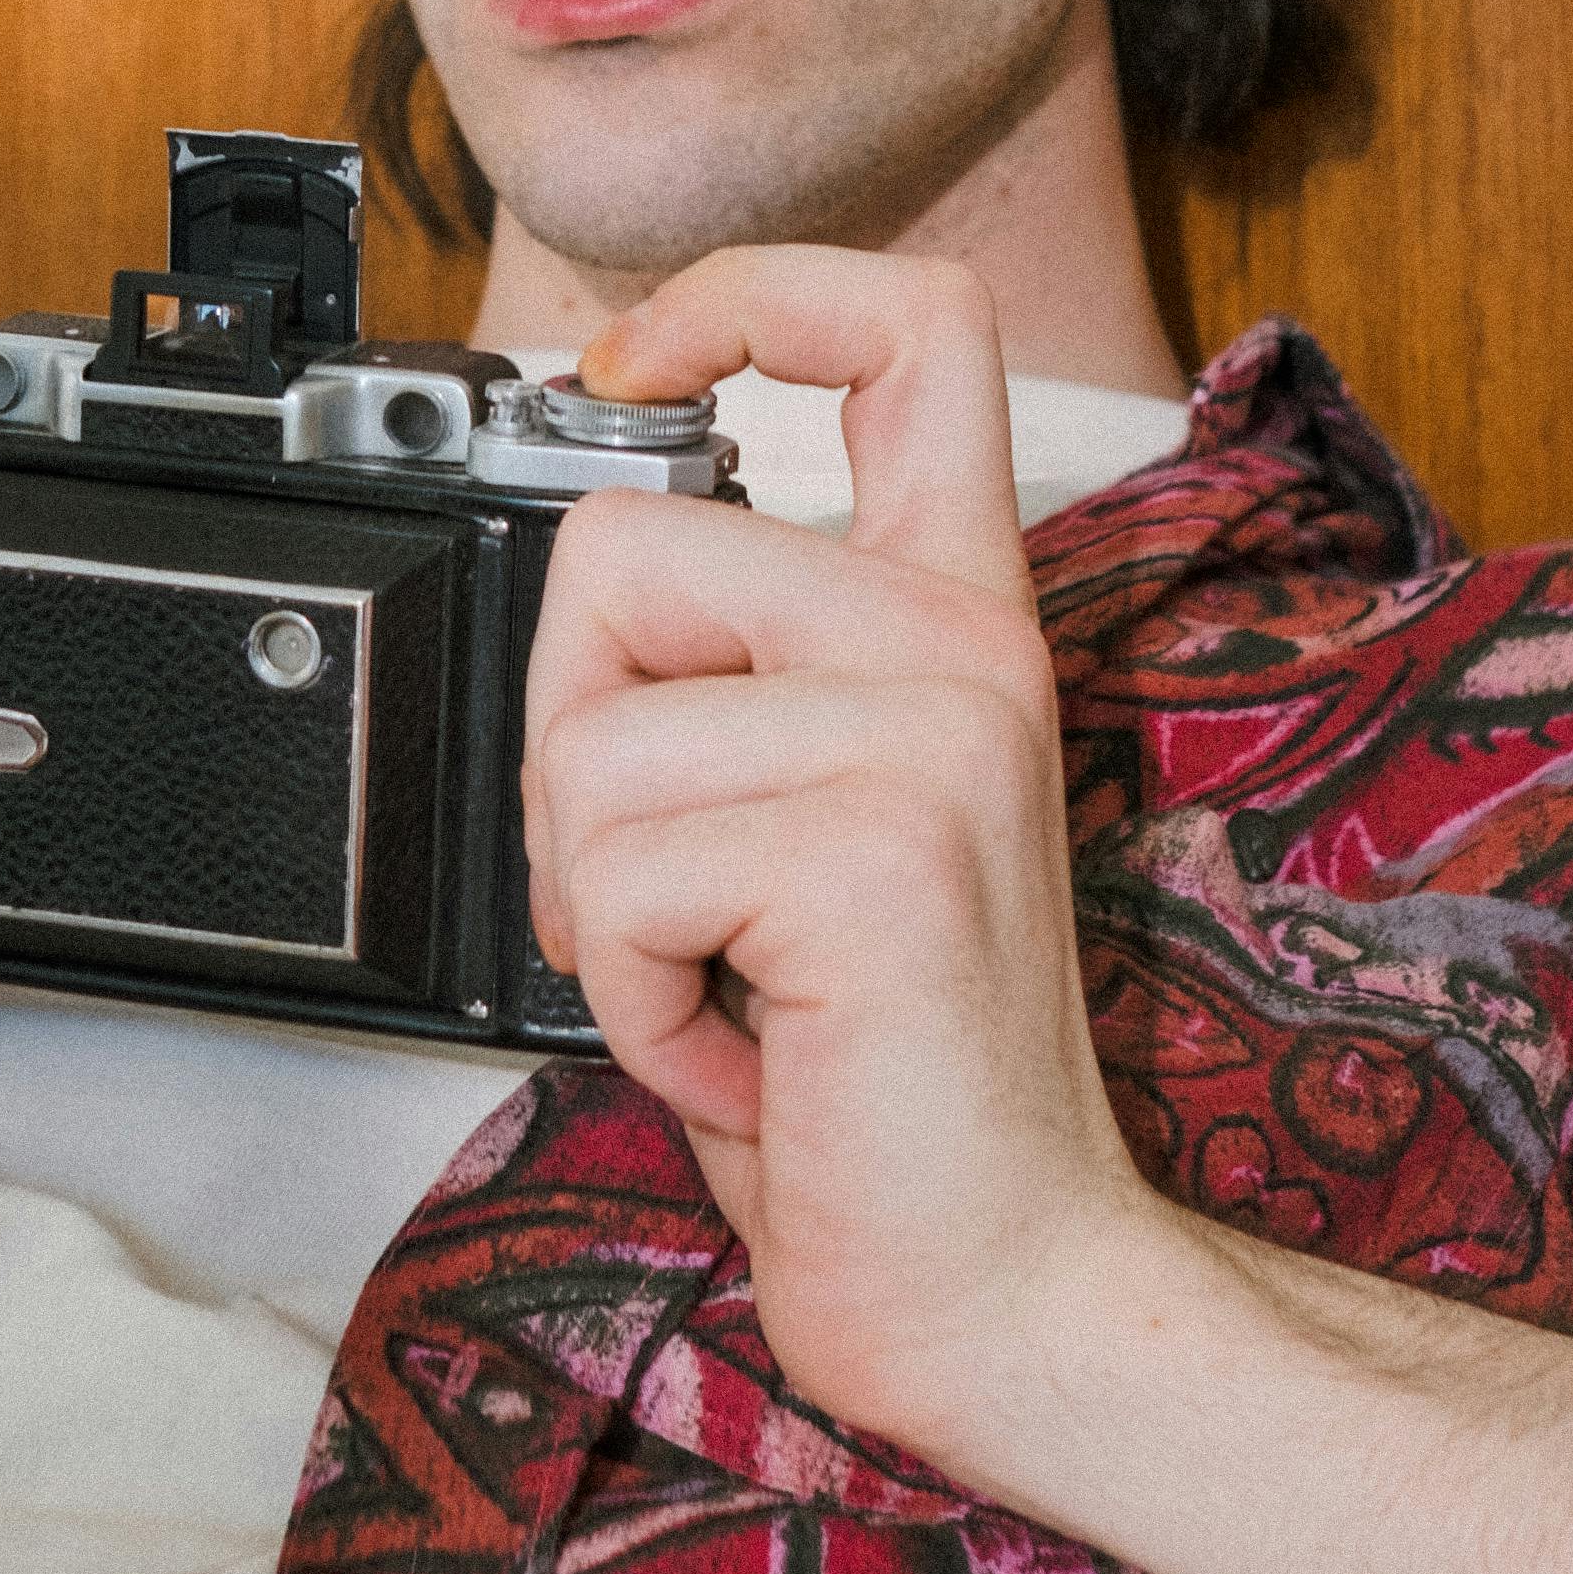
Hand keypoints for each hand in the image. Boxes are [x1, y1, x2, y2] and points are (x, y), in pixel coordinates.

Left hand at [519, 248, 1151, 1490]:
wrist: (999, 1282)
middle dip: (573, 740)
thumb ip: (744, 672)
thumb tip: (588, 573)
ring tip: (734, 987)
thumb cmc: (882, 1078)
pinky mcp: (876, 851)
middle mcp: (962, 643)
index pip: (908, 324)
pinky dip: (634, 999)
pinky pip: (618, 868)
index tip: (638, 361)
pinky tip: (752, 1047)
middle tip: (684, 893)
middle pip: (621, 541)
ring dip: (603, 907)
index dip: (750, 291)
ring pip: (587, 732)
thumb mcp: (813, 817)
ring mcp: (935, 733)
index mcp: (955, 613)